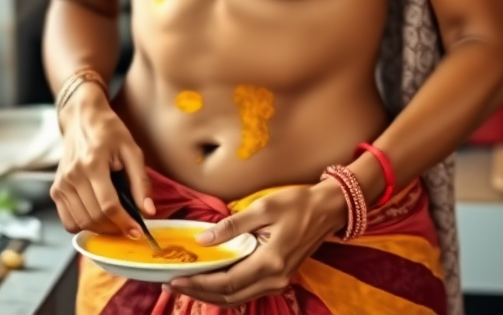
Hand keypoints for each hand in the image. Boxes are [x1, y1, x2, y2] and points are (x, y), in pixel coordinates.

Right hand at [50, 87, 154, 236]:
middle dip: (115, 228)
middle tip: (129, 227)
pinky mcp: (56, 190)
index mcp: (93, 163)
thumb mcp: (131, 149)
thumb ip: (140, 181)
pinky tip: (97, 218)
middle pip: (94, 217)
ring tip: (115, 223)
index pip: (108, 205)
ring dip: (100, 230)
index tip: (137, 232)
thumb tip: (148, 211)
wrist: (82, 119)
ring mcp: (61, 184)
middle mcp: (73, 176)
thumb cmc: (109, 131)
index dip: (124, 222)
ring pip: (81, 222)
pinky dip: (83, 226)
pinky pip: (68, 221)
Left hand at [165, 180, 344, 307]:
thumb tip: (203, 240)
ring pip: (238, 298)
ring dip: (212, 294)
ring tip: (189, 284)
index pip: (226, 282)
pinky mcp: (279, 278)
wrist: (327, 210)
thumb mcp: (263, 208)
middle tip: (174, 284)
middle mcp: (274, 279)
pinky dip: (228, 290)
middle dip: (199, 292)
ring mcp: (278, 282)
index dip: (199, 283)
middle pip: (230, 296)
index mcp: (269, 262)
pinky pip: (248, 291)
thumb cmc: (297, 204)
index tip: (176, 279)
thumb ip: (232, 226)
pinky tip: (213, 281)